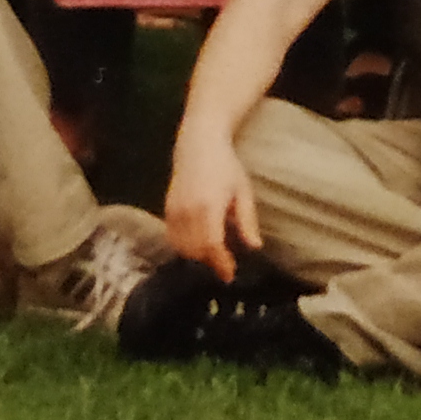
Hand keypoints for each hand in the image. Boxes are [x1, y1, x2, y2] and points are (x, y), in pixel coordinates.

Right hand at [163, 125, 260, 281]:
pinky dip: (184, 247)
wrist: (198, 144)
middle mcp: (188, 210)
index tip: (230, 275)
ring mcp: (174, 210)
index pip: (212, 244)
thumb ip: (246, 220)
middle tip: (225, 265)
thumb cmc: (226, 166)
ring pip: (182, 247)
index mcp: (209, 206)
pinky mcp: (167, 209)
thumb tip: (254, 247)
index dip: (220, 263)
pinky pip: (172, 238)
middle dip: (210, 261)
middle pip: (195, 250)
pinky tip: (197, 244)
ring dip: (196, 256)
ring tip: (213, 254)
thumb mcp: (242, 191)